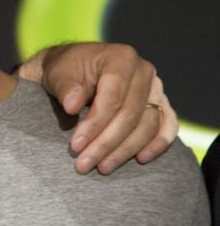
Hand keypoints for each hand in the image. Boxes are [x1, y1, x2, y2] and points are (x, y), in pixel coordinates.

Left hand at [16, 42, 177, 174]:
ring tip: (102, 167)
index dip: (95, 125)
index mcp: (121, 58)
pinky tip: (140, 159)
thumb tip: (73, 106)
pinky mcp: (160, 103)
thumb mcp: (58, 74)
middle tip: (84, 164)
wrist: (74, 69)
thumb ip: (66, 88)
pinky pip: (167, 125)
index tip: (75, 146)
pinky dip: (157, 144)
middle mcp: (144, 71)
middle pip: (130, 115)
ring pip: (148, 125)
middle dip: (106, 143)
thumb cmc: (65, 71)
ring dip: (126, 150)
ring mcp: (155, 88)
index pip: (113, 98)